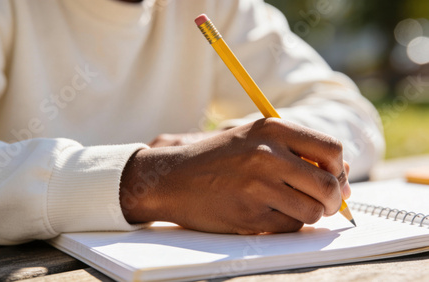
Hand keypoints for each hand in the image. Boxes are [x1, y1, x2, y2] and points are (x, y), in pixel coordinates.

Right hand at [121, 118, 349, 233]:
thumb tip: (344, 173)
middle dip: (332, 200)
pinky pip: (288, 227)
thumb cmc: (218, 158)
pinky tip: (267, 213)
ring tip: (289, 206)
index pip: (332, 149)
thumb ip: (297, 150)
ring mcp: (258, 186)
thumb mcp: (255, 138)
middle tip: (322, 202)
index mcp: (273, 129)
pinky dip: (285, 224)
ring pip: (313, 211)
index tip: (333, 179)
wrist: (173, 178)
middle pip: (329, 186)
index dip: (339, 169)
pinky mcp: (249, 215)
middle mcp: (268, 154)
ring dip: (308, 214)